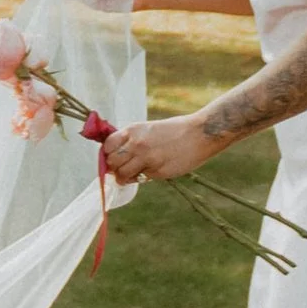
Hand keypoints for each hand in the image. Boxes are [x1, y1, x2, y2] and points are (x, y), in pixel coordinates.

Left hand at [98, 112, 215, 184]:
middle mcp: (136, 144)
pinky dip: (141, 178)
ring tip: (131, 175)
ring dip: (123, 177)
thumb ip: (132, 140)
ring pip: (121, 174)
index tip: (113, 156)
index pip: (107, 145)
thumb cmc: (174, 130)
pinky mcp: (157, 172)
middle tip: (120, 168)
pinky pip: (140, 178)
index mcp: (133, 130)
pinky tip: (150, 171)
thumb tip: (118, 154)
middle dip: (113, 167)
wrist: (199, 134)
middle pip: (111, 161)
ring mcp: (146, 159)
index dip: (108, 153)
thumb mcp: (148, 129)